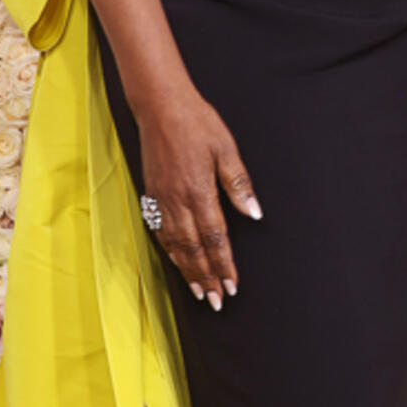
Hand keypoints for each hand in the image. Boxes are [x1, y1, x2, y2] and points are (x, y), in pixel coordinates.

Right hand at [137, 88, 261, 310]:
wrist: (160, 106)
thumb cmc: (197, 122)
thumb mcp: (226, 148)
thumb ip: (239, 184)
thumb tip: (254, 213)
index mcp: (200, 191)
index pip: (215, 239)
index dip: (224, 265)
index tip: (231, 286)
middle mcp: (178, 201)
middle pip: (194, 249)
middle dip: (206, 277)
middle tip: (215, 301)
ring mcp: (162, 199)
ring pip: (175, 245)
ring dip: (188, 271)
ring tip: (198, 291)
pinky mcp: (152, 193)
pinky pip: (160, 231)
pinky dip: (169, 251)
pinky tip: (177, 262)